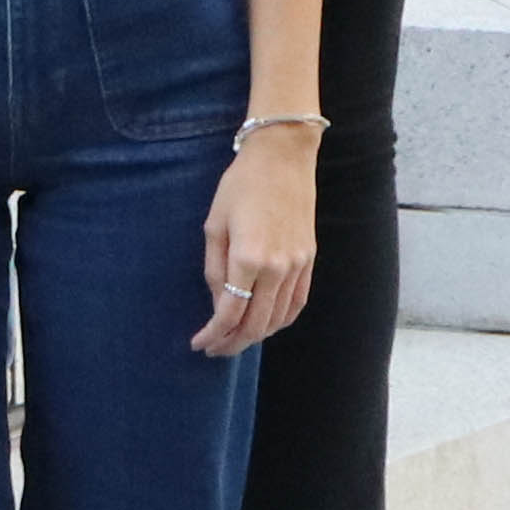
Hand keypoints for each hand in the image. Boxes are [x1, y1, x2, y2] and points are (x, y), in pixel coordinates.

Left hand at [199, 127, 318, 354]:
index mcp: (248, 258)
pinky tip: (265, 325)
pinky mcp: (310, 260)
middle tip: (214, 350)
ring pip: (279, 318)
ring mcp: (298, 265)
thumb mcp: (214, 225)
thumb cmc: (240, 187)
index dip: (213, 334)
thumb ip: (214, 269)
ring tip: (235, 341)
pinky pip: (297, 303)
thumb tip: (217, 302)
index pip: (230, 312)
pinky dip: (281, 320)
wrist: (283, 160)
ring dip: (256, 336)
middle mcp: (278, 267)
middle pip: (256, 323)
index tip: (199, 343)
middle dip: (233, 342)